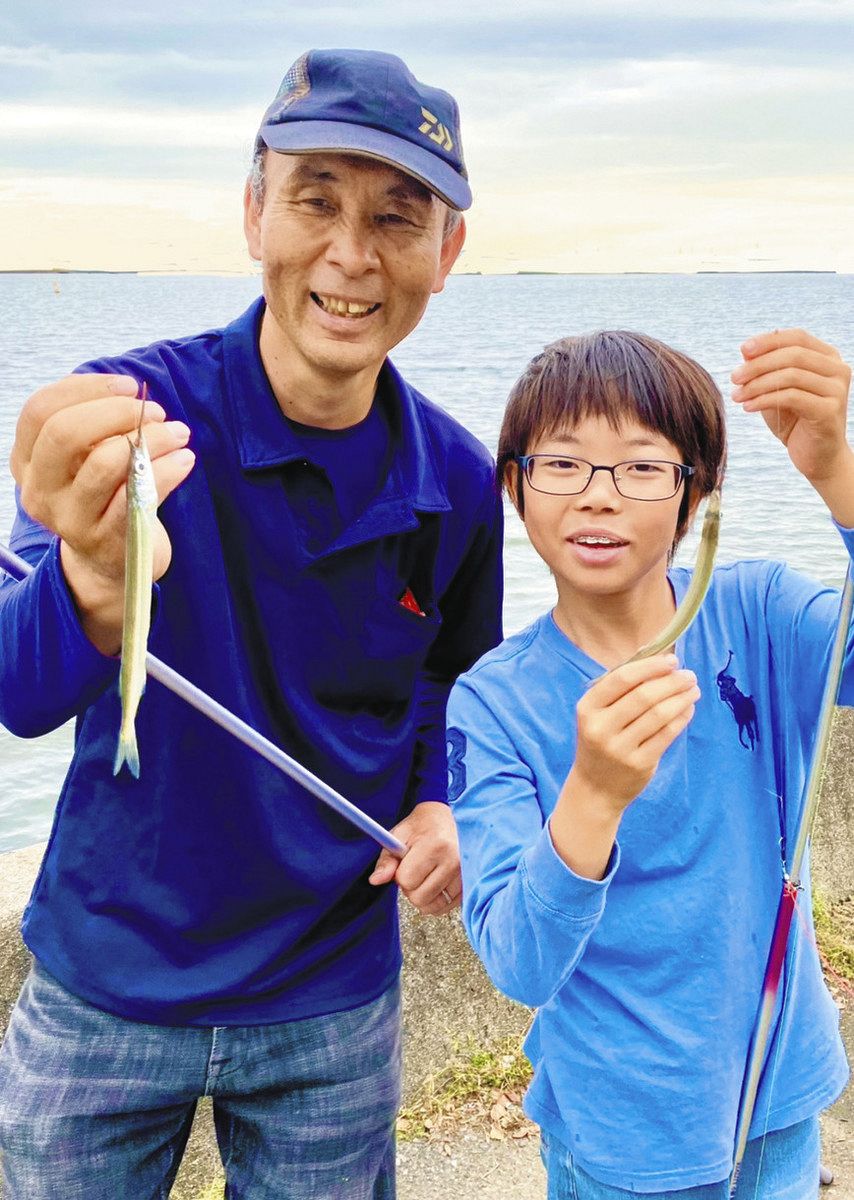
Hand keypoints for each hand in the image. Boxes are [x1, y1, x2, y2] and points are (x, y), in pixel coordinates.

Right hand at [10, 373, 194, 650]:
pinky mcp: (106, 541)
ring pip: (105, 462)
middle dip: (117, 411)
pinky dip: (168, 469)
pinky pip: (137, 494)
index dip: (85, 389)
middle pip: (65, 433)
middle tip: (155, 411)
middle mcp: (39, 492)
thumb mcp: (86, 461)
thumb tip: (128, 391)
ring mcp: (70, 520)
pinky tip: (185, 459)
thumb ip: (95, 425)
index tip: (128, 384)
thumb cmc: (105, 499)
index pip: (41, 410)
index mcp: (27, 462)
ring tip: (178, 434)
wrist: (112, 567)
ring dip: (151, 439)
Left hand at [368, 801, 460, 915]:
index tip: (405, 862)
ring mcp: (466, 874)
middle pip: (419, 897)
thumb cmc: (426, 825)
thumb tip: (376, 880)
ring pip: (433, 906)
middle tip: (416, 869)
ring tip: (426, 875)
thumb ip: (387, 859)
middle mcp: (454, 861)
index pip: (406, 880)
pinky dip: (438, 900)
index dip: (399, 874)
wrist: (454, 818)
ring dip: (424, 895)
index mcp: (435, 845)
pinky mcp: (471, 884)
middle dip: (411, 887)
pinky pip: (447, 907)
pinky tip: (437, 883)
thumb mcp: (401, 834)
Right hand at [571, 654, 699, 815]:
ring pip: (659, 715)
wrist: (594, 787)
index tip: (672, 661)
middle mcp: (600, 727)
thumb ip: (621, 689)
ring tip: (693, 690)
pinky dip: (682, 718)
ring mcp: (620, 748)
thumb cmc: (601, 741)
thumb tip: (658, 659)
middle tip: (690, 675)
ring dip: (682, 698)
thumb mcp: (598, 714)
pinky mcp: (639, 764)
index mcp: (588, 708)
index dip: (651, 667)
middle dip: (672, 682)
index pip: (622, 679)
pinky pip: (667, 734)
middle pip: (644, 695)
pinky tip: (688, 709)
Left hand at [730, 329, 850, 487]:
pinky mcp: (830, 410)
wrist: (816, 458)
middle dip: (758, 364)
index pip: (797, 337)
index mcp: (827, 358)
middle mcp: (838, 369)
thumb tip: (746, 350)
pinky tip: (747, 407)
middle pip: (793, 354)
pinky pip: (792, 397)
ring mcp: (837, 389)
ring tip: (737, 396)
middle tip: (734, 377)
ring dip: (757, 384)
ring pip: (791, 375)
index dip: (769, 340)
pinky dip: (765, 400)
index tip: (743, 349)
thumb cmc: (794, 422)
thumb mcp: (775, 391)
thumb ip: (766, 370)